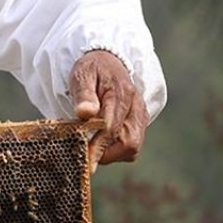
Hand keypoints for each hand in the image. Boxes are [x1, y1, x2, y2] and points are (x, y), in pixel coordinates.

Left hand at [70, 50, 148, 172]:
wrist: (107, 62)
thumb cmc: (91, 70)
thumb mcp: (81, 75)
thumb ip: (83, 94)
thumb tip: (85, 113)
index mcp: (121, 93)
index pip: (111, 127)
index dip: (98, 147)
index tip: (85, 161)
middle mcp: (136, 106)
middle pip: (129, 142)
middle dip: (106, 153)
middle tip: (85, 153)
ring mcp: (141, 115)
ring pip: (133, 147)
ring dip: (111, 153)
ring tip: (92, 145)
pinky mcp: (140, 123)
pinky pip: (133, 145)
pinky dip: (117, 150)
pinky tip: (102, 140)